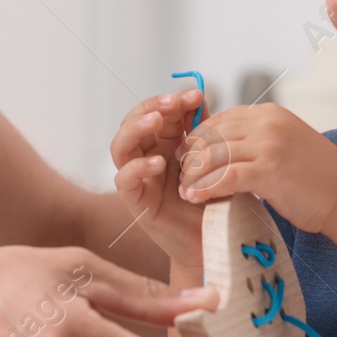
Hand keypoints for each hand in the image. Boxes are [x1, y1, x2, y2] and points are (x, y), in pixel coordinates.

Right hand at [110, 91, 206, 269]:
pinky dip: (138, 167)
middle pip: (134, 122)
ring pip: (121, 145)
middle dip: (152, 107)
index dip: (172, 100)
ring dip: (136, 128)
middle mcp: (147, 156)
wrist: (216, 242)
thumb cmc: (216, 201)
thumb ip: (204, 133)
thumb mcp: (214, 160)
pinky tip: (158, 162)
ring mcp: (139, 178)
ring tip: (156, 121)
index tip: (196, 95)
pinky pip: (124, 179)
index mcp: (165, 144)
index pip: (159, 112)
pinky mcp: (136, 201)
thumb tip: (199, 98)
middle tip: (174, 102)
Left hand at [178, 103, 336, 232]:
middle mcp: (267, 123)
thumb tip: (218, 150)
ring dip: (194, 175)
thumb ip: (254, 140)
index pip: (219, 120)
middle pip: (212, 135)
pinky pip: (226, 176)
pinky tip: (196, 198)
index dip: (197, 139)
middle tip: (180, 178)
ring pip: (214, 155)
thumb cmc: (315, 177)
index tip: (184, 159)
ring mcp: (269, 144)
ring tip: (185, 192)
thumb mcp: (282, 146)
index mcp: (268, 113)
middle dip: (191, 157)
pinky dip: (207, 188)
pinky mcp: (270, 170)